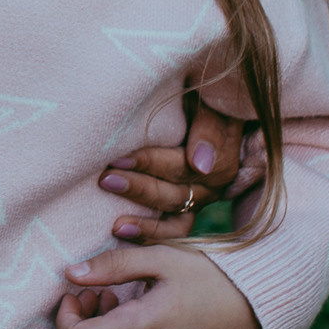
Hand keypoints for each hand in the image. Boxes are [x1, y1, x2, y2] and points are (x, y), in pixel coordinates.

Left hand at [99, 95, 245, 241]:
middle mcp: (213, 184)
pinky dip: (149, 233)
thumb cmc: (198, 95)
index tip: (118, 157)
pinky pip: (172, 231)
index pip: (185, 166)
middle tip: (105, 178)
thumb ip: (209, 126)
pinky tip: (121, 233)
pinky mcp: (184, 210)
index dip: (151, 162)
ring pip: (173, 214)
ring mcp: (198, 199)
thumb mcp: (207, 100)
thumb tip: (200, 164)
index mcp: (222, 157)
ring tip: (115, 221)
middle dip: (139, 187)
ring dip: (143, 217)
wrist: (201, 101)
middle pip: (176, 193)